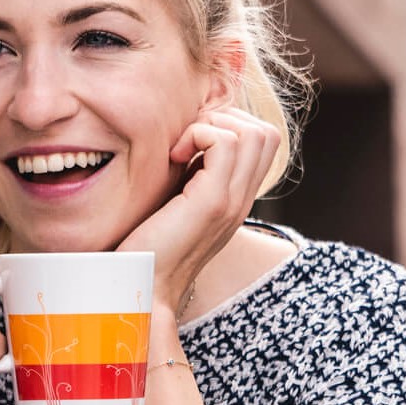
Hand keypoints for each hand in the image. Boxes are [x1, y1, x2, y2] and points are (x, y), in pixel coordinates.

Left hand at [118, 106, 281, 308]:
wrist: (138, 287)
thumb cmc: (144, 246)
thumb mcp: (174, 203)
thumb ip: (189, 175)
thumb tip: (183, 140)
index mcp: (235, 199)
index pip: (263, 143)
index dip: (230, 125)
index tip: (190, 142)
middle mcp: (241, 200)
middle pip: (267, 133)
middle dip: (225, 118)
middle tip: (187, 139)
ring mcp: (232, 201)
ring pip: (254, 132)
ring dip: (211, 125)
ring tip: (180, 148)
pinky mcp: (212, 202)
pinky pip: (225, 141)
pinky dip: (197, 135)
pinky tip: (173, 157)